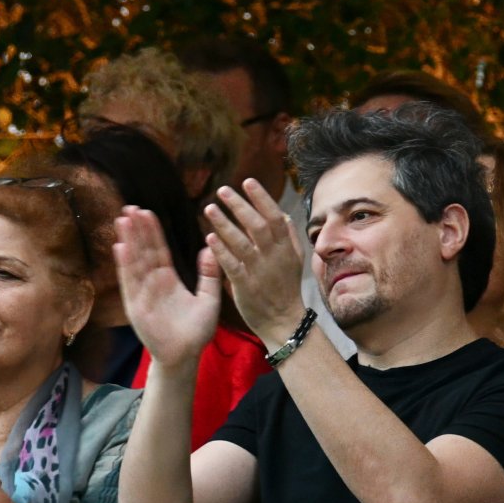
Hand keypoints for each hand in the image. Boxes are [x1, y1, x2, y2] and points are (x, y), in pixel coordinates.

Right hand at [114, 206, 220, 366]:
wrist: (185, 356)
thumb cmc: (196, 331)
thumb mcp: (209, 299)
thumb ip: (209, 275)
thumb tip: (209, 249)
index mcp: (168, 279)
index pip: (159, 250)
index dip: (152, 231)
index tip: (147, 212)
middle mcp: (152, 283)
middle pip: (143, 251)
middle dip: (137, 230)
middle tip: (130, 207)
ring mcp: (142, 293)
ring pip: (134, 261)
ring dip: (128, 240)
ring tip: (122, 219)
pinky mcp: (135, 305)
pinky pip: (130, 281)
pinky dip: (125, 264)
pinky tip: (120, 246)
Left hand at [201, 180, 306, 344]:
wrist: (284, 321)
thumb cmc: (285, 288)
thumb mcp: (294, 260)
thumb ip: (288, 237)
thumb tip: (282, 214)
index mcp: (286, 248)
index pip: (274, 217)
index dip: (261, 198)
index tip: (247, 181)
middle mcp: (274, 256)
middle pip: (257, 225)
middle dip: (240, 206)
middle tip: (222, 190)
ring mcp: (260, 271)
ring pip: (242, 243)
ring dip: (225, 224)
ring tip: (209, 208)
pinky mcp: (246, 286)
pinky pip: (232, 265)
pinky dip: (221, 252)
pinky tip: (208, 238)